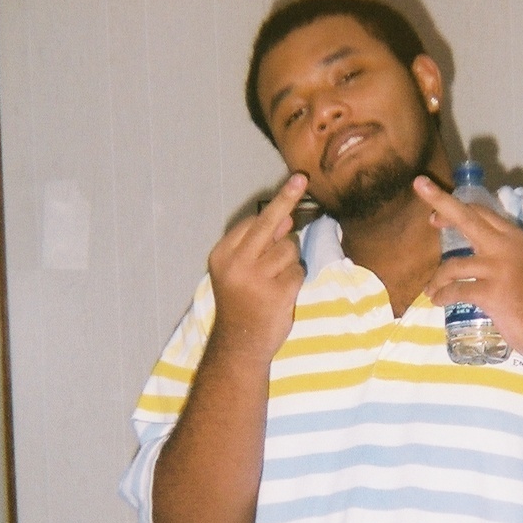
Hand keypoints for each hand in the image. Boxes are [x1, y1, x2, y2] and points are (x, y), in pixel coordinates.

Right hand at [207, 173, 307, 362]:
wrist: (239, 345)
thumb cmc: (241, 305)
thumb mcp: (238, 272)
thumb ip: (257, 246)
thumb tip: (286, 217)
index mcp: (222, 255)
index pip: (252, 223)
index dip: (276, 207)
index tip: (293, 183)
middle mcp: (236, 263)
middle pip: (269, 223)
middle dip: (287, 198)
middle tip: (301, 177)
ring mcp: (257, 278)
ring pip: (289, 249)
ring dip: (289, 263)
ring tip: (274, 283)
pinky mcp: (277, 292)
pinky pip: (298, 271)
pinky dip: (295, 280)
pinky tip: (282, 294)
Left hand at [416, 175, 522, 363]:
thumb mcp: (520, 265)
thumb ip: (499, 252)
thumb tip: (468, 248)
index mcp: (514, 236)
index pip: (481, 212)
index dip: (455, 209)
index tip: (435, 215)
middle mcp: (506, 246)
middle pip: (466, 217)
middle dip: (440, 201)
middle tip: (419, 185)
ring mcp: (498, 268)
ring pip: (453, 265)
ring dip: (437, 280)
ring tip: (431, 290)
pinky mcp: (491, 292)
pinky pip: (455, 291)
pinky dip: (442, 296)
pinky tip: (438, 301)